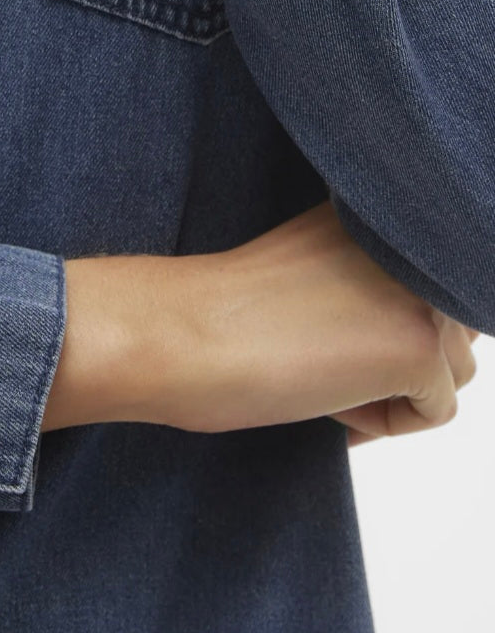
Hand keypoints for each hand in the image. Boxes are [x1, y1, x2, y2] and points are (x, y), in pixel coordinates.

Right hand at [42, 200, 479, 444]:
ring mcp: (421, 291)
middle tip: (316, 356)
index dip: (380, 321)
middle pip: (452, 326)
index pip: (429, 280)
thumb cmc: (222, 312)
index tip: (321, 330)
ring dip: (391, 390)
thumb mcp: (316, 267)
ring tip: (317, 374)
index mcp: (378, 209)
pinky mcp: (420, 346)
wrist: (179, 332)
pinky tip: (324, 397)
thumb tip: (421, 323)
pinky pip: (434, 413)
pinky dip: (382, 423)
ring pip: (452, 371)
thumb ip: (374, 272)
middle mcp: (411, 239)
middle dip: (397, 357)